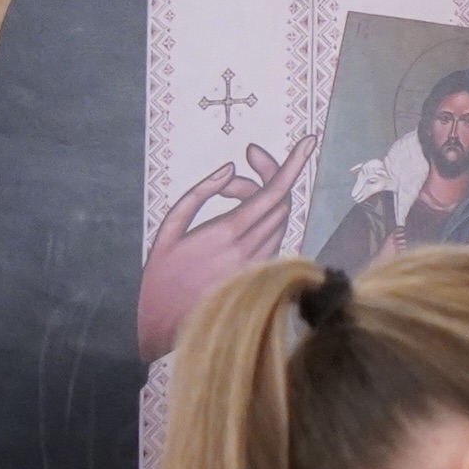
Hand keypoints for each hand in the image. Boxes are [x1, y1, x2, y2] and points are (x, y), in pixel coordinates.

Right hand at [134, 134, 320, 358]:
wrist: (164, 327)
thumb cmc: (161, 276)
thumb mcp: (169, 228)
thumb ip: (200, 193)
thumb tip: (230, 170)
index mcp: (226, 233)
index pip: (274, 192)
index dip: (293, 164)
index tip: (307, 141)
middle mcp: (248, 249)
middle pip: (279, 201)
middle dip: (266, 176)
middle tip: (238, 172)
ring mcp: (256, 264)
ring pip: (278, 219)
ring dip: (261, 198)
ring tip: (229, 195)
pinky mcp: (257, 275)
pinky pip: (272, 237)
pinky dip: (262, 219)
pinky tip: (236, 218)